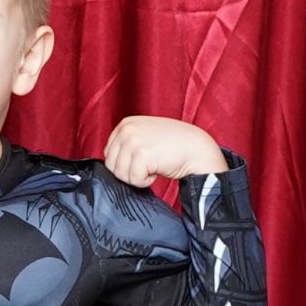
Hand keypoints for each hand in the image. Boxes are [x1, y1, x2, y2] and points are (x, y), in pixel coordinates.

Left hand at [103, 115, 227, 185]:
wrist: (197, 148)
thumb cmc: (172, 145)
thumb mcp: (145, 135)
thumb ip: (126, 143)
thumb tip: (109, 163)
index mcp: (125, 124)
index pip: (109, 154)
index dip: (124, 164)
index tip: (142, 160)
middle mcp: (127, 130)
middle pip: (111, 166)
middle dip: (129, 172)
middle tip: (148, 166)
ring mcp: (133, 141)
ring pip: (121, 174)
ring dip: (137, 177)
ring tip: (153, 166)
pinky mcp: (142, 154)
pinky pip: (134, 180)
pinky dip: (146, 182)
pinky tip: (158, 170)